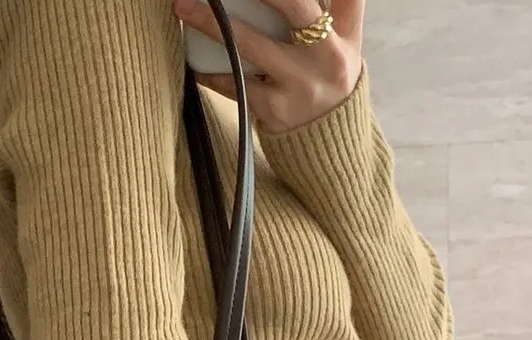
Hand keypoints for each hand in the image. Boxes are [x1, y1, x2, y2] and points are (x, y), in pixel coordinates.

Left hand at [174, 0, 364, 135]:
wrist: (331, 136)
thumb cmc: (331, 72)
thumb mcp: (348, 37)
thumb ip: (343, 3)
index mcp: (336, 37)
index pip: (310, 2)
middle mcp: (321, 59)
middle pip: (289, 9)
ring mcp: (295, 88)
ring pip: (249, 48)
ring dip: (213, 27)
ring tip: (184, 9)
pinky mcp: (272, 111)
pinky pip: (234, 85)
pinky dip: (211, 70)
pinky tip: (194, 58)